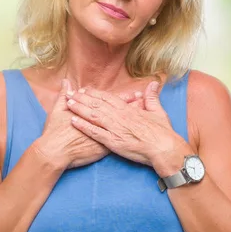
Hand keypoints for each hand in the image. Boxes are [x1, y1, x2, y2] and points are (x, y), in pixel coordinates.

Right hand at [31, 79, 140, 169]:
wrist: (54, 153)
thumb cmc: (54, 133)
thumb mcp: (57, 112)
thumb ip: (63, 97)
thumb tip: (66, 82)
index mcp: (92, 113)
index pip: (112, 102)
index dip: (125, 98)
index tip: (138, 93)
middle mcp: (100, 123)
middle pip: (121, 113)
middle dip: (135, 108)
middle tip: (149, 102)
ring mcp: (104, 135)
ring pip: (123, 126)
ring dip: (134, 120)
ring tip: (147, 116)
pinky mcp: (104, 147)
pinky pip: (120, 140)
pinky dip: (130, 136)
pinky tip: (140, 134)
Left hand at [66, 81, 192, 174]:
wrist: (163, 148)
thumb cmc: (162, 132)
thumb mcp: (158, 111)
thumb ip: (152, 97)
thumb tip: (153, 83)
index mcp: (129, 109)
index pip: (108, 98)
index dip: (95, 94)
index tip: (85, 90)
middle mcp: (119, 116)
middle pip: (97, 104)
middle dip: (82, 98)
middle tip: (70, 94)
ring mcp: (115, 128)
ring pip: (93, 115)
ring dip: (79, 109)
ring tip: (68, 103)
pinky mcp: (112, 141)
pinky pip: (95, 132)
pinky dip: (83, 126)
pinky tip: (73, 121)